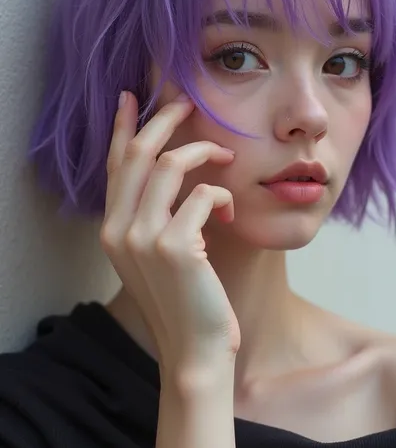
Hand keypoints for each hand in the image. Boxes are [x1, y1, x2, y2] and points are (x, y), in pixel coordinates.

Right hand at [100, 92, 240, 385]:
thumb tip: (172, 167)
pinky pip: (204, 194)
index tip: (132, 97)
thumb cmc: (185, 299)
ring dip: (203, 152)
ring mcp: (143, 238)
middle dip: (164, 119)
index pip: (114, 165)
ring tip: (226, 156)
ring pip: (169, 165)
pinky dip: (223, 195)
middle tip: (188, 102)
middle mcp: (119, 230)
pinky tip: (231, 212)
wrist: (195, 350)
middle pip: (137, 153)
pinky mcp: (176, 247)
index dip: (122, 127)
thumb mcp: (157, 254)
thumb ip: (154, 214)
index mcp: (112, 229)